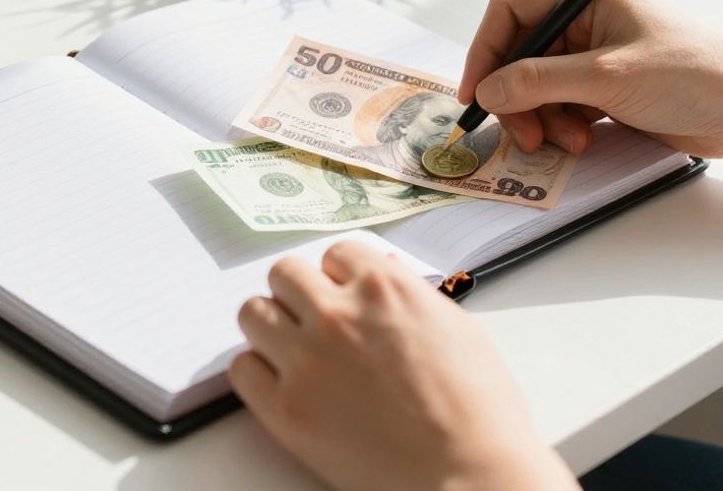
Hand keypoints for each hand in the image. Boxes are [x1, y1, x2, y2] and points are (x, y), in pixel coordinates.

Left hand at [229, 241, 576, 490]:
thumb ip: (410, 296)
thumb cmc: (479, 412)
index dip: (341, 277)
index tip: (346, 295)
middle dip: (300, 294)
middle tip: (315, 320)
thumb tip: (382, 275)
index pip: (335, 254)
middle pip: (285, 275)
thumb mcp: (457, 330)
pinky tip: (283, 384)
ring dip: (272, 326)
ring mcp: (307, 360)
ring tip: (294, 351)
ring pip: (253, 312)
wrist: (470, 476)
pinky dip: (258, 372)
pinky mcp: (285, 408)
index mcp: (384, 287)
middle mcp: (338, 314)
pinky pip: (242, 368)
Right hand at [459, 0, 722, 156]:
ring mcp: (597, 57)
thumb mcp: (605, 77)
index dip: (485, 50)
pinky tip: (583, 141)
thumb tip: (487, 90)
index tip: (475, 93)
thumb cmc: (693, 75)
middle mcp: (587, 21)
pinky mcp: (608, 90)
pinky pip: (561, 106)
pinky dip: (561, 126)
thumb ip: (537, 82)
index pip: (511, 11)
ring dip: (541, 118)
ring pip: (537, 87)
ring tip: (567, 142)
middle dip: (515, 97)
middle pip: (520, 55)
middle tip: (523, 135)